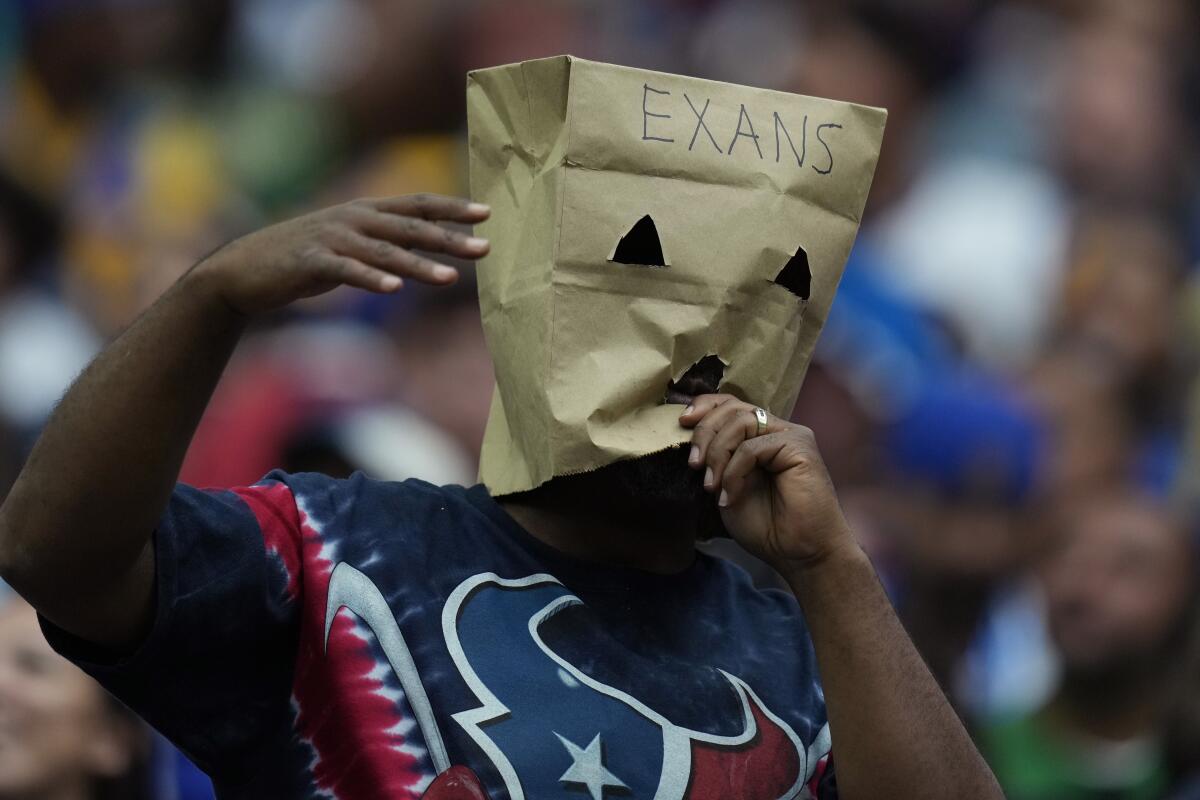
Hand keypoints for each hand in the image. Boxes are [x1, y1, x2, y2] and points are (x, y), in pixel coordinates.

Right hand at [192, 194, 490, 315]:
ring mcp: (332, 238)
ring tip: (451, 277)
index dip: (452, 208)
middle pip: (410, 227)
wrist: (244, 269)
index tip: (487, 213)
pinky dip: (372, 279)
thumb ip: (385, 245)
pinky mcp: (311, 262)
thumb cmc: (303, 258)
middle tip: (486, 248)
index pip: (418, 205)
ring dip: (419, 265)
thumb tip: (425, 252)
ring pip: (385, 252)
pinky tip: (394, 289)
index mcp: (365, 211)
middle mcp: (353, 218)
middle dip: (450, 238)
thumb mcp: (349, 246)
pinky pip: (347, 271)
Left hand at [680, 395, 857, 573]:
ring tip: (710, 486)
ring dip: (717, 453)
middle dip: (705, 432)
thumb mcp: (726, 487)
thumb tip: (690, 432)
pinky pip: (753, 447)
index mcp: (761, 435)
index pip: (731, 404)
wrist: (798, 553)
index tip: (682, 421)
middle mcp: (778, 430)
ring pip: (741, 422)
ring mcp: (791, 435)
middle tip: (693, 464)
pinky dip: (734, 472)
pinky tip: (730, 497)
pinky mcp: (799, 446)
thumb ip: (715, 460)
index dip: (705, 406)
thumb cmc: (766, 526)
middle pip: (733, 408)